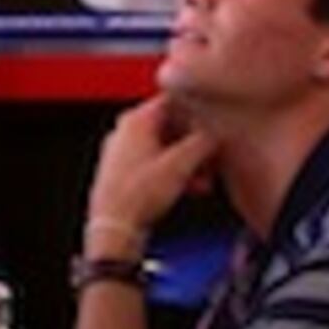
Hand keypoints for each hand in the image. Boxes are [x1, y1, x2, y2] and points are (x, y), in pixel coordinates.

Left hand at [85, 96, 217, 249]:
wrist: (114, 228)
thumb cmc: (137, 195)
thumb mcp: (181, 164)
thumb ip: (203, 142)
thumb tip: (215, 134)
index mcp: (136, 120)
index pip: (173, 100)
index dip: (197, 112)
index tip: (213, 124)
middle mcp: (126, 131)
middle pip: (171, 126)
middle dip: (196, 144)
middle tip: (213, 158)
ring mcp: (122, 152)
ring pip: (165, 147)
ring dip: (188, 162)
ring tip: (205, 180)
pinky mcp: (123, 172)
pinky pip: (155, 164)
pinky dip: (174, 173)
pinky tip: (191, 189)